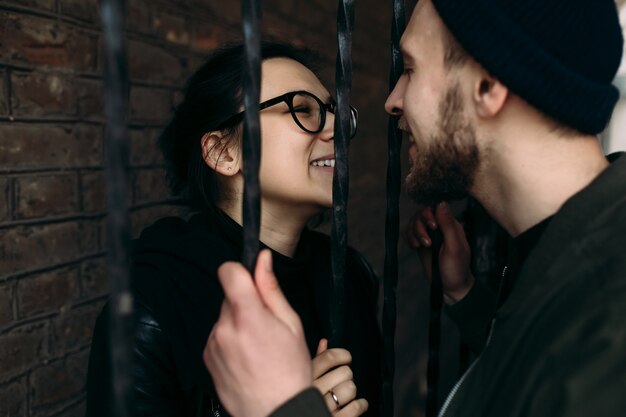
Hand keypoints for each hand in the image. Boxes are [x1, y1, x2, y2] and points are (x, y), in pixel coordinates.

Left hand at [204, 250, 312, 416]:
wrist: (275, 411)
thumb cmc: (289, 371)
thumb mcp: (291, 324)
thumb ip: (271, 288)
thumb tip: (262, 259)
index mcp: (247, 316)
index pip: (228, 272)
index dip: (240, 271)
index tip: (251, 280)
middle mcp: (224, 328)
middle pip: (230, 296)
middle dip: (246, 303)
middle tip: (266, 326)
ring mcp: (213, 344)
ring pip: (225, 317)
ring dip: (238, 324)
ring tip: (258, 347)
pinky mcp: (207, 357)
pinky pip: (218, 336)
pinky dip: (231, 340)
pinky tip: (247, 358)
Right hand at [312, 339, 368, 416]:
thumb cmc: (307, 397)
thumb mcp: (307, 378)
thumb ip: (316, 361)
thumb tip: (324, 341)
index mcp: (305, 377)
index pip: (328, 357)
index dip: (343, 355)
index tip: (347, 358)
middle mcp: (312, 391)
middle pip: (344, 372)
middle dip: (347, 377)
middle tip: (341, 383)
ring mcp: (322, 406)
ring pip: (350, 388)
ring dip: (351, 392)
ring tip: (344, 397)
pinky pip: (356, 407)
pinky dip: (361, 405)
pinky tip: (357, 405)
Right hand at [406, 202, 473, 303]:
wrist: (450, 287)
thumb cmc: (457, 268)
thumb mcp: (454, 247)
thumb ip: (448, 225)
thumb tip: (442, 203)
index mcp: (451, 224)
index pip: (435, 207)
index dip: (429, 214)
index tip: (432, 227)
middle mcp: (439, 227)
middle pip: (421, 214)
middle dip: (420, 226)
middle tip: (427, 242)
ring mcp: (429, 235)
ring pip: (414, 223)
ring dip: (414, 233)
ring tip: (421, 246)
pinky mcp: (421, 243)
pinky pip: (409, 233)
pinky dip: (409, 238)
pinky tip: (415, 247)